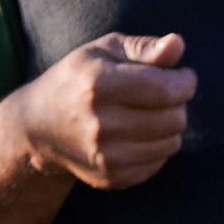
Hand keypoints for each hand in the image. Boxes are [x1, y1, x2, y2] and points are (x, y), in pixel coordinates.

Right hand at [15, 33, 195, 190]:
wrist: (38, 127)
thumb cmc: (78, 78)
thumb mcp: (104, 51)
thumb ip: (143, 48)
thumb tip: (177, 45)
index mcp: (99, 85)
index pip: (166, 89)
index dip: (185, 82)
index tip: (182, 76)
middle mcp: (101, 124)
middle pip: (174, 118)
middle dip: (178, 103)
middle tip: (162, 94)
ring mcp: (106, 156)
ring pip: (172, 143)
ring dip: (169, 126)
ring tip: (148, 112)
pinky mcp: (111, 178)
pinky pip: (158, 162)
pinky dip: (156, 147)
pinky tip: (137, 134)